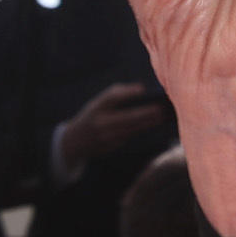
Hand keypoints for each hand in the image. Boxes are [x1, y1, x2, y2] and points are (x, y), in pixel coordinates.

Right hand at [52, 81, 171, 180]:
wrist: (75, 142)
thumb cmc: (93, 116)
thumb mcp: (99, 103)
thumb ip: (118, 94)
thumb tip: (142, 90)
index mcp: (96, 108)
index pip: (111, 98)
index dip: (127, 93)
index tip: (142, 90)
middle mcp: (100, 123)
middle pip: (126, 117)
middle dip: (145, 113)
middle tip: (160, 109)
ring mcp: (105, 136)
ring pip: (130, 129)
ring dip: (147, 123)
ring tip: (160, 117)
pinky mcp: (110, 146)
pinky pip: (128, 136)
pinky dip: (139, 129)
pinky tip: (151, 124)